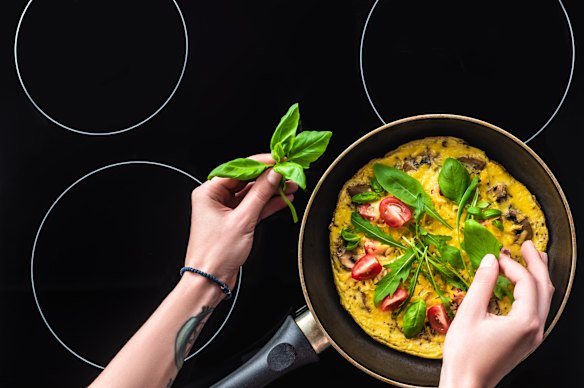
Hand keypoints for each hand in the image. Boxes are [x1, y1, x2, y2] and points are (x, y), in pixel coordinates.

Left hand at [183, 154, 297, 288]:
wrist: (210, 280)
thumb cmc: (214, 254)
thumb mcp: (242, 220)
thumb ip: (260, 195)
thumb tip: (273, 175)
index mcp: (208, 192)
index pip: (238, 169)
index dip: (260, 163)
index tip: (278, 160)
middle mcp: (215, 198)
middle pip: (246, 180)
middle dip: (269, 177)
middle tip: (288, 171)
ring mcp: (226, 210)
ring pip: (252, 193)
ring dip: (271, 190)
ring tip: (291, 184)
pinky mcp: (235, 222)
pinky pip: (254, 207)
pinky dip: (268, 203)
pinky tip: (283, 198)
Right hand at [439, 240, 553, 387]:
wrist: (467, 383)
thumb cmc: (465, 355)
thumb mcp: (470, 313)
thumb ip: (482, 283)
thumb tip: (490, 260)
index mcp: (524, 321)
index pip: (525, 282)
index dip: (512, 264)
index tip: (496, 255)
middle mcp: (535, 329)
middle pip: (544, 288)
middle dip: (536, 264)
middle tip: (526, 245)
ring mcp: (534, 336)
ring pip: (545, 299)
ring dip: (538, 277)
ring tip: (532, 259)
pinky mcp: (527, 341)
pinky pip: (538, 310)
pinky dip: (533, 292)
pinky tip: (523, 286)